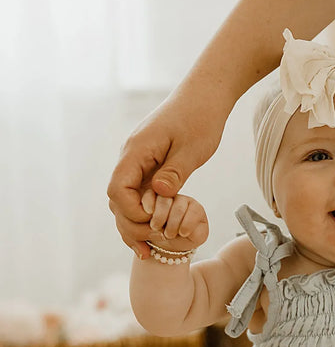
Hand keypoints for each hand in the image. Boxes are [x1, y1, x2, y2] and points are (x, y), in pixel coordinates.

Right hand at [108, 95, 223, 257]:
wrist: (205, 96)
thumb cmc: (201, 118)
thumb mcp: (192, 148)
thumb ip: (175, 172)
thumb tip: (158, 194)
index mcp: (136, 151)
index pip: (117, 189)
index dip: (131, 212)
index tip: (154, 223)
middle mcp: (131, 157)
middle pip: (117, 199)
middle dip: (130, 225)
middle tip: (150, 249)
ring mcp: (139, 162)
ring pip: (126, 200)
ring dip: (135, 225)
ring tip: (149, 251)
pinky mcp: (150, 166)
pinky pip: (140, 194)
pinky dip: (146, 214)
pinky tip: (156, 233)